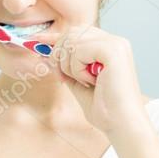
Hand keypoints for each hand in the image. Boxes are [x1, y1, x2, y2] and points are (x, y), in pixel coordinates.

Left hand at [31, 24, 147, 135]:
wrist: (121, 125)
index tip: (37, 43)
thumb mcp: (78, 84)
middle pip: (71, 33)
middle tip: (64, 77)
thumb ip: (65, 67)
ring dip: (68, 66)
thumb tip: (44, 53)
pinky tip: (92, 81)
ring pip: (71, 42)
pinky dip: (77, 69)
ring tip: (85, 82)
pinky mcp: (112, 50)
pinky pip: (78, 50)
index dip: (56, 37)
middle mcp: (115, 41)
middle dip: (59, 56)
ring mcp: (115, 44)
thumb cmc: (105, 110)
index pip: (77, 32)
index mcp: (110, 47)